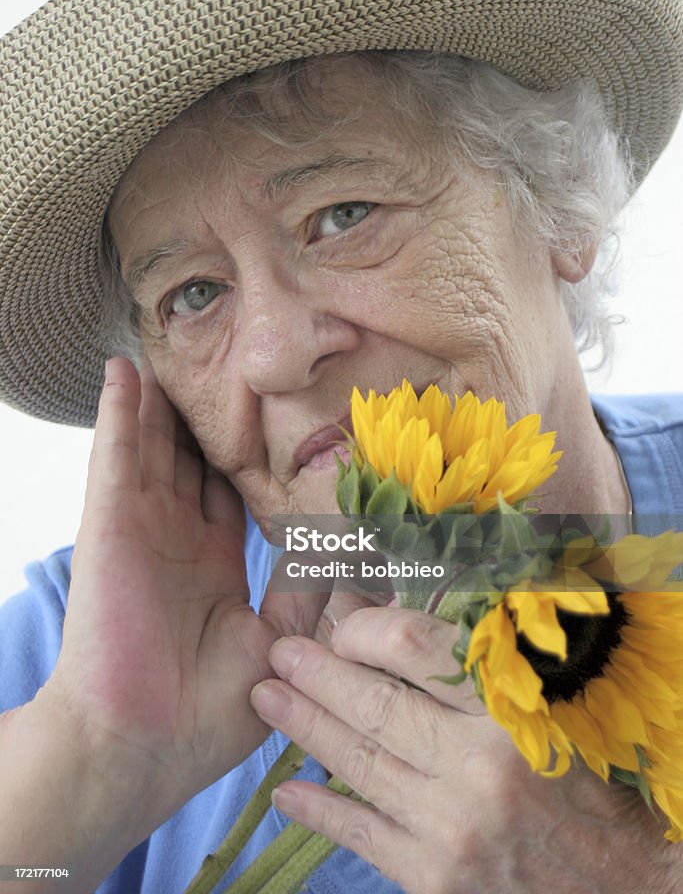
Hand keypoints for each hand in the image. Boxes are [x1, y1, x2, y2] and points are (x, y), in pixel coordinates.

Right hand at [48, 358, 323, 822]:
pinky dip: (118, 413)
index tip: (279, 415)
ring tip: (168, 356)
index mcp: (213, 563)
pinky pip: (116, 456)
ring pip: (152, 447)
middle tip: (220, 369)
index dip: (247, 453)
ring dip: (159, 403)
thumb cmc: (206, 713)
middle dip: (201, 418)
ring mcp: (141, 527)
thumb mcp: (277, 642)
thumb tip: (349, 550)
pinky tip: (123, 372)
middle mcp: (177, 537)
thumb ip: (307, 590)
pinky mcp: (110, 524)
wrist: (143, 747)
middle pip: (189, 459)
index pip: (231, 491)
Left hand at [250, 607, 682, 893]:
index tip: (342, 624)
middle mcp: (478, 765)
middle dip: (317, 674)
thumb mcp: (555, 707)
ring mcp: (451, 827)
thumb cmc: (591, 783)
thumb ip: (489, 664)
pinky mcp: (435, 878)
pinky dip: (320, 812)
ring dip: (305, 727)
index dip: (365, 630)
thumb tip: (415, 621)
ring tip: (268, 698)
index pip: (415, 648)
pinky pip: (361, 835)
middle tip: (278, 652)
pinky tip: (288, 793)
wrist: (626, 886)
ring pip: (358, 763)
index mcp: (511, 708)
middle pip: (374, 705)